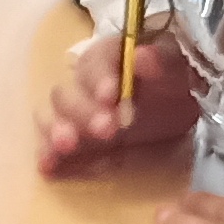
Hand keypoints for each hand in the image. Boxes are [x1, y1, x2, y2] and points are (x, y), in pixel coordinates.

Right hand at [38, 34, 195, 173]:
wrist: (173, 106)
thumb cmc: (173, 79)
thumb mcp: (176, 68)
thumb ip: (162, 61)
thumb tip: (142, 57)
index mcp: (107, 56)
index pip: (94, 62)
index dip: (99, 78)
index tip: (110, 96)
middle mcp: (81, 82)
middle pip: (67, 93)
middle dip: (83, 113)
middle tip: (105, 130)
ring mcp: (73, 111)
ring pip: (51, 115)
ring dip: (56, 130)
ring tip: (67, 146)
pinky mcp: (73, 137)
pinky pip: (50, 143)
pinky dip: (47, 154)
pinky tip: (48, 167)